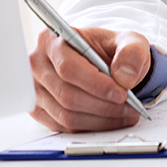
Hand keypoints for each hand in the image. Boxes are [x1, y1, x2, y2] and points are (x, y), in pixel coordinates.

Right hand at [29, 27, 149, 131]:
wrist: (106, 61)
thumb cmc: (113, 49)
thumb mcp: (130, 41)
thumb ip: (131, 53)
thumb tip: (124, 78)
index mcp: (53, 40)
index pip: (69, 68)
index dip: (96, 85)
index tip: (122, 94)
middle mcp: (37, 64)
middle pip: (67, 95)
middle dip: (103, 106)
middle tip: (130, 108)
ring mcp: (34, 89)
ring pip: (65, 114)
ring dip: (100, 119)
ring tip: (126, 114)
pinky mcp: (38, 109)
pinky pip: (63, 126)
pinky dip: (90, 126)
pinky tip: (110, 120)